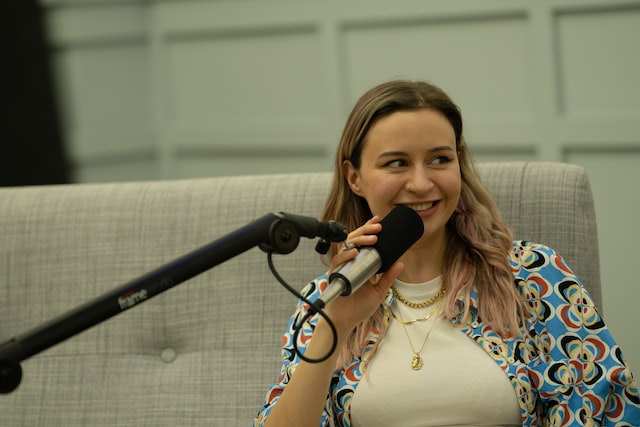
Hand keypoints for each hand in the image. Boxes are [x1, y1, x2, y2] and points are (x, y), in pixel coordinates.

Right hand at [323, 216, 403, 333]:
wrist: (346, 321)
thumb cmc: (358, 307)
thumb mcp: (379, 291)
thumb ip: (388, 277)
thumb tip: (400, 263)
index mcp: (360, 263)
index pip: (364, 241)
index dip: (369, 230)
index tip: (379, 221)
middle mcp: (350, 262)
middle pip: (355, 239)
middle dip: (366, 230)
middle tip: (378, 227)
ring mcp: (342, 267)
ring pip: (347, 246)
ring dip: (359, 239)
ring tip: (372, 238)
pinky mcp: (335, 274)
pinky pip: (338, 261)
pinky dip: (345, 255)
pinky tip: (354, 252)